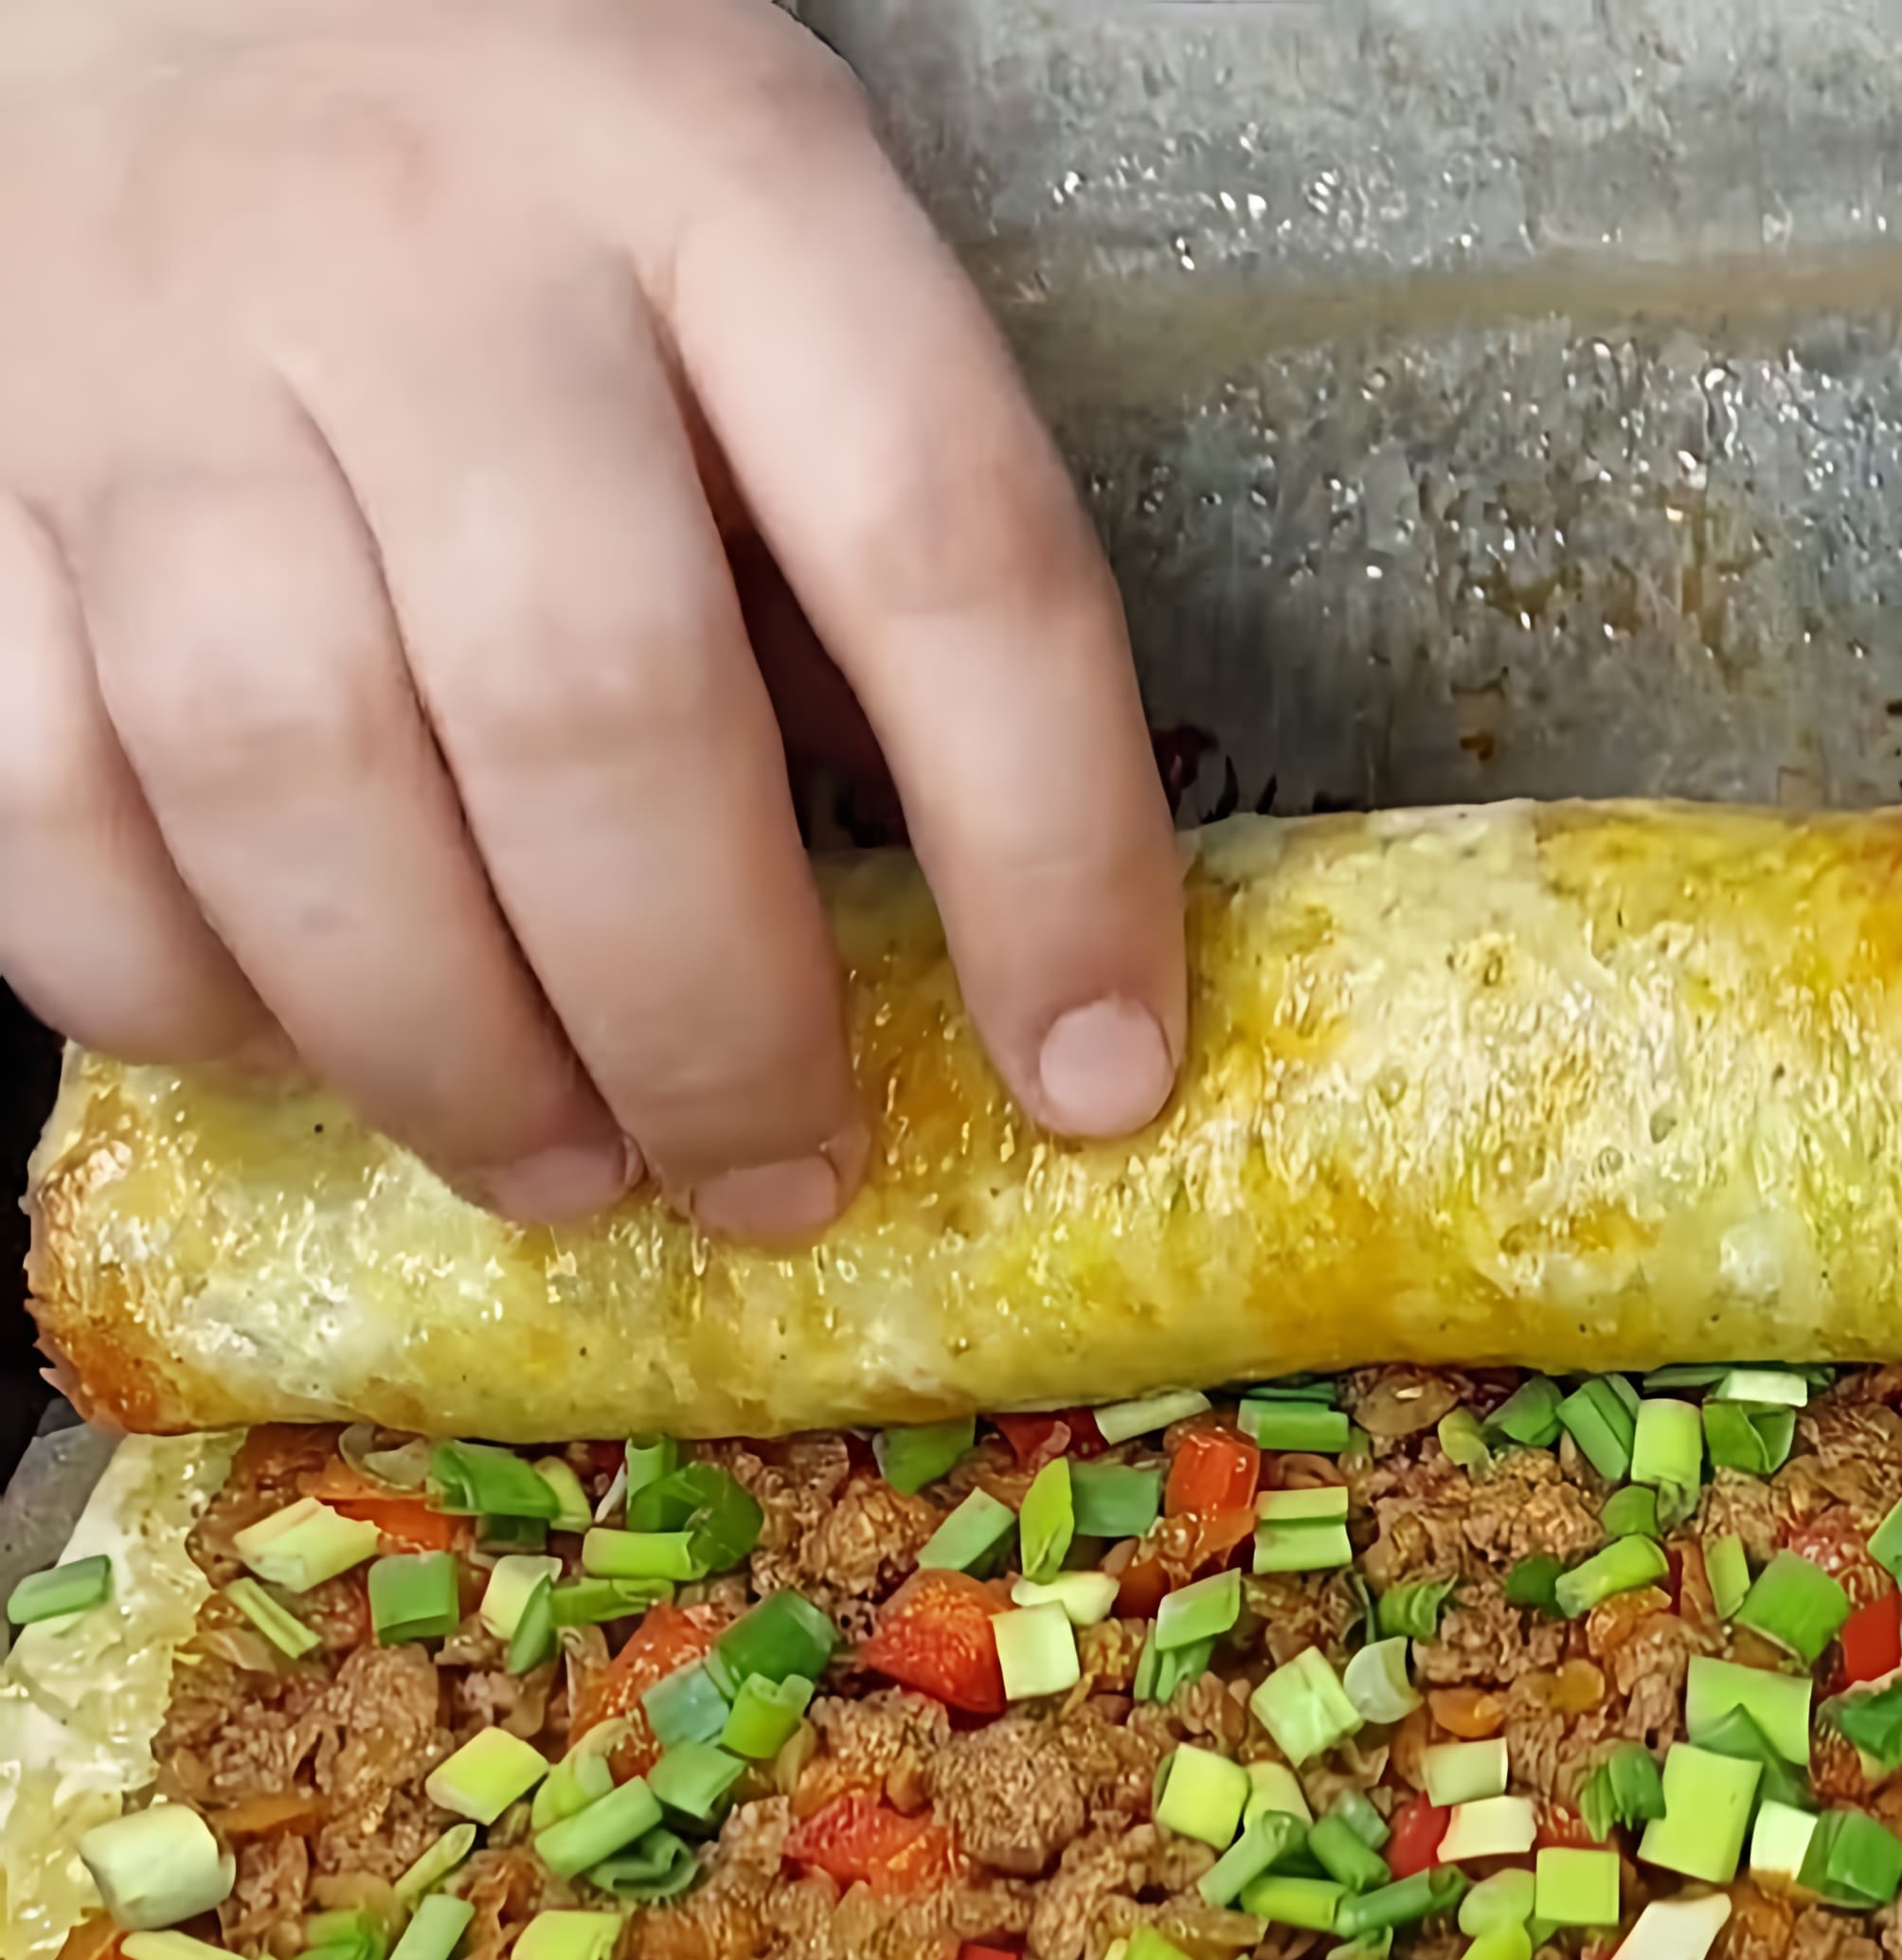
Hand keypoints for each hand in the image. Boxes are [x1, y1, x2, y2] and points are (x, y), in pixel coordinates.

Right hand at [0, 0, 1184, 1238]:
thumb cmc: (528, 138)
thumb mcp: (765, 233)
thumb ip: (859, 530)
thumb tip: (965, 903)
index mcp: (716, 175)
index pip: (943, 545)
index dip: (1047, 847)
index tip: (1095, 1071)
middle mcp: (431, 261)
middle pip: (591, 704)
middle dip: (710, 1016)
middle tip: (786, 1177)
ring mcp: (156, 361)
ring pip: (294, 777)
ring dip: (456, 1049)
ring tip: (570, 1165)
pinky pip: (41, 796)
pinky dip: (177, 985)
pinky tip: (305, 1047)